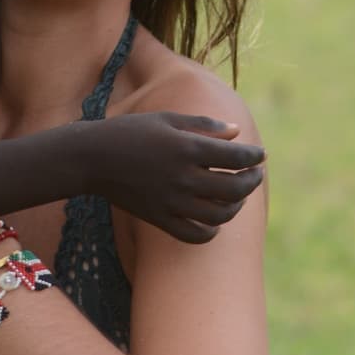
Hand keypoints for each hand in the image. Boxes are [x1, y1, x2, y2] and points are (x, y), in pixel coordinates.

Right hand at [90, 112, 265, 243]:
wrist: (93, 158)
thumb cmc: (130, 132)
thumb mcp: (167, 119)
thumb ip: (204, 125)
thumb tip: (236, 134)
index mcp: (187, 148)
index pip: (236, 157)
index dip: (254, 157)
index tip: (260, 155)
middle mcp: (183, 177)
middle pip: (234, 188)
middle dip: (251, 181)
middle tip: (254, 175)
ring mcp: (172, 202)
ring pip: (220, 215)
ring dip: (236, 206)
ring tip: (237, 196)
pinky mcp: (160, 219)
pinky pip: (195, 235)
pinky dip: (211, 231)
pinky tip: (214, 221)